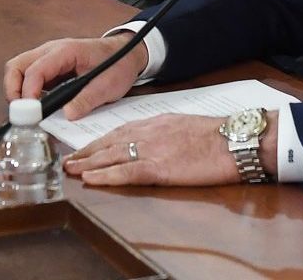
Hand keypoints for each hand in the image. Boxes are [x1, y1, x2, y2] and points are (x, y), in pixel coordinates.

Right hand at [3, 35, 145, 119]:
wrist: (126, 53)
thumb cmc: (117, 64)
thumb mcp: (108, 85)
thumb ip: (88, 99)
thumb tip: (67, 115)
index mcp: (65, 51)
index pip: (36, 69)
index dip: (29, 92)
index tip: (31, 113)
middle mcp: (51, 51)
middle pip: (17, 66)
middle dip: (13, 90)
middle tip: (22, 115)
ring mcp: (47, 58)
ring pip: (18, 70)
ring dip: (17, 92)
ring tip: (28, 113)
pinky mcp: (48, 68)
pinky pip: (28, 77)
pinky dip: (25, 93)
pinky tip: (36, 108)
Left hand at [65, 113, 263, 187]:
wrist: (234, 139)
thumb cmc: (217, 135)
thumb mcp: (186, 126)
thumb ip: (167, 132)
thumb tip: (159, 141)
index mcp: (157, 123)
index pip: (120, 131)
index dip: (99, 142)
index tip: (85, 149)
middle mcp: (149, 132)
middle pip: (109, 142)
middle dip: (86, 152)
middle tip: (67, 160)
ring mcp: (152, 149)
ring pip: (111, 156)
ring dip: (87, 163)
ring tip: (70, 170)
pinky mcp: (159, 167)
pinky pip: (126, 171)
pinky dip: (105, 175)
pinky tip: (90, 179)